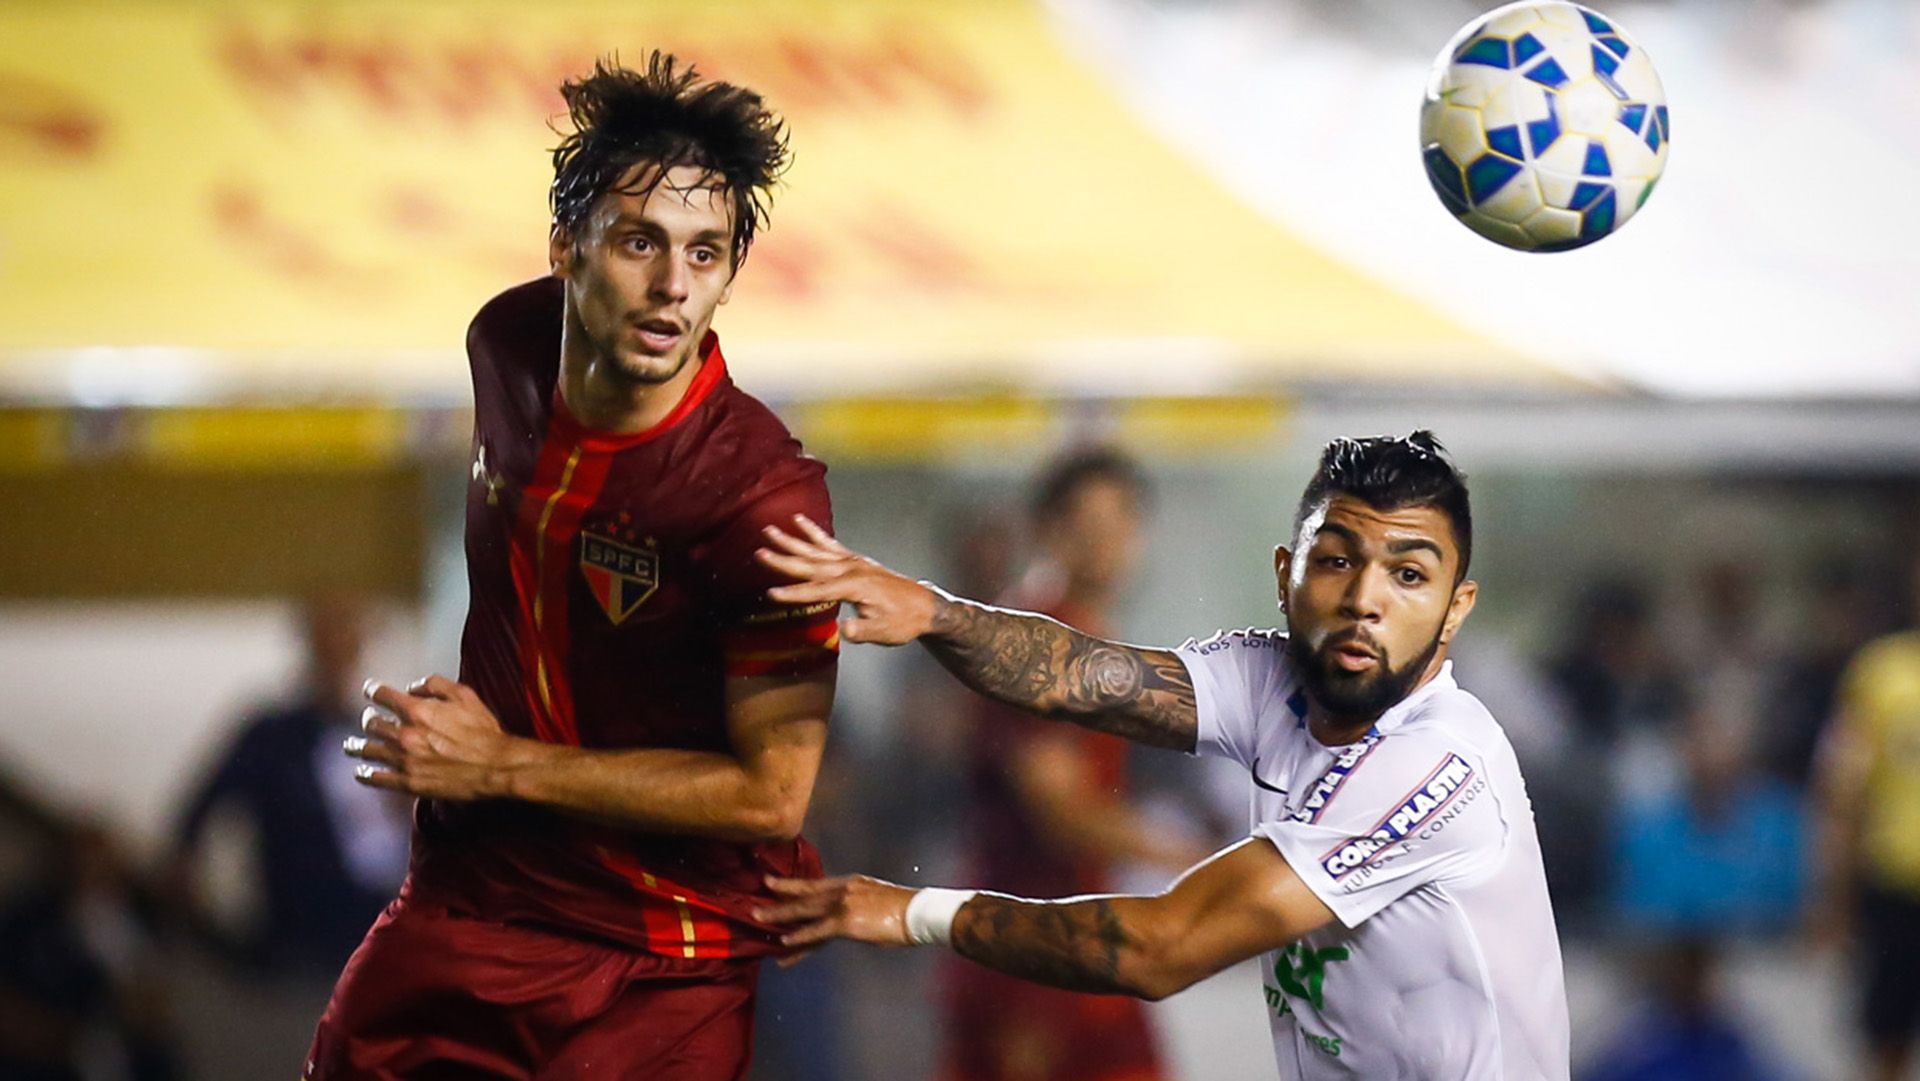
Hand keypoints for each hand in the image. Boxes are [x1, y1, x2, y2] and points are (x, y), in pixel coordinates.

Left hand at [344, 676, 540, 800]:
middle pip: (370, 723)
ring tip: (351, 746)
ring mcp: (404, 760)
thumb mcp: (465, 695)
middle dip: (368, 718)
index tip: (370, 691)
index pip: (381, 695)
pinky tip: (361, 772)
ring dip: (356, 746)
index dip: (373, 691)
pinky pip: (376, 778)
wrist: (496, 766)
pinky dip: (365, 774)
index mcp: (417, 710)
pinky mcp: (408, 782)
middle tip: (368, 719)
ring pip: (367, 750)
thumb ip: (434, 684)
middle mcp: (405, 734)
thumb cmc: (483, 730)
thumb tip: (411, 687)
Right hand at [755, 515, 940, 645]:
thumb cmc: (904, 621)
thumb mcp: (884, 632)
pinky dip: (813, 532)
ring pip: (816, 550)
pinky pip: (829, 543)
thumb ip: (862, 631)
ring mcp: (853, 562)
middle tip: (760, 552)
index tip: (771, 594)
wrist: (925, 606)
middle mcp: (852, 569)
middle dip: (784, 560)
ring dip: (792, 541)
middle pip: (811, 564)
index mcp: (855, 587)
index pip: (818, 591)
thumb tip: (843, 631)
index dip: (794, 594)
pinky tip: (800, 522)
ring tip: (771, 530)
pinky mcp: (855, 560)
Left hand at [755, 873, 915, 949]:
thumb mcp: (876, 900)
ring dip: (779, 915)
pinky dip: (799, 937)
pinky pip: (816, 930)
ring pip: (804, 909)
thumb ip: (857, 905)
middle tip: (758, 898)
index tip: (775, 883)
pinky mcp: (846, 921)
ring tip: (759, 919)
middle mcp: (843, 889)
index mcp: (850, 883)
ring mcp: (843, 904)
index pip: (816, 885)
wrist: (918, 912)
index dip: (794, 886)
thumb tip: (849, 919)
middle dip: (779, 896)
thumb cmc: (904, 911)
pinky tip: (785, 941)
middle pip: (804, 893)